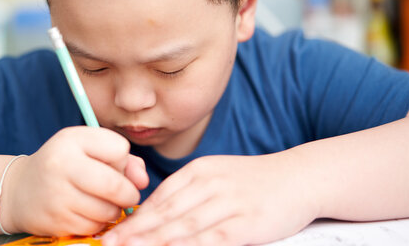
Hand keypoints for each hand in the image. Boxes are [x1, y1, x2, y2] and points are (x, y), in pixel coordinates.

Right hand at [0, 126, 148, 235]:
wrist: (19, 190)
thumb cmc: (64, 165)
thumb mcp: (90, 150)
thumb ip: (125, 160)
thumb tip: (143, 181)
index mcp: (72, 139)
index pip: (120, 149)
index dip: (122, 160)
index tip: (112, 165)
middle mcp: (62, 164)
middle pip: (115, 184)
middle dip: (128, 193)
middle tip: (126, 195)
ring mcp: (57, 194)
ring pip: (108, 210)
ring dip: (114, 210)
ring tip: (103, 202)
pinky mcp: (56, 220)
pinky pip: (94, 226)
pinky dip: (99, 222)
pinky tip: (89, 213)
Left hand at [103, 153, 318, 245]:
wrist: (299, 177)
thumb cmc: (255, 181)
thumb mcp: (218, 175)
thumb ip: (189, 191)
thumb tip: (157, 213)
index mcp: (200, 170)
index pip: (161, 196)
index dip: (135, 217)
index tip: (114, 231)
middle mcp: (211, 184)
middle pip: (167, 212)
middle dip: (135, 231)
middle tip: (109, 244)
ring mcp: (229, 202)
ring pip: (185, 226)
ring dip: (155, 240)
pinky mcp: (248, 222)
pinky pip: (214, 238)